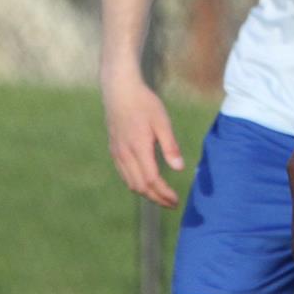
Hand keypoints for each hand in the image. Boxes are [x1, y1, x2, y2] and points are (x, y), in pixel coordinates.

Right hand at [101, 73, 182, 207]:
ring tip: (161, 196)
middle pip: (140, 187)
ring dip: (146, 193)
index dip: (164, 194)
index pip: (152, 180)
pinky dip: (136, 184)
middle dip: (156, 198)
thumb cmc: (144, 103)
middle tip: (171, 203)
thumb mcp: (162, 121)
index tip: (176, 200)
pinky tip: (146, 182)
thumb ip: (170, 146)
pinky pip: (124, 174)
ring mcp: (117, 154)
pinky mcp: (114, 150)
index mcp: (139, 149)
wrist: (119, 91)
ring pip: (130, 183)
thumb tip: (179, 168)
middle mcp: (125, 155)